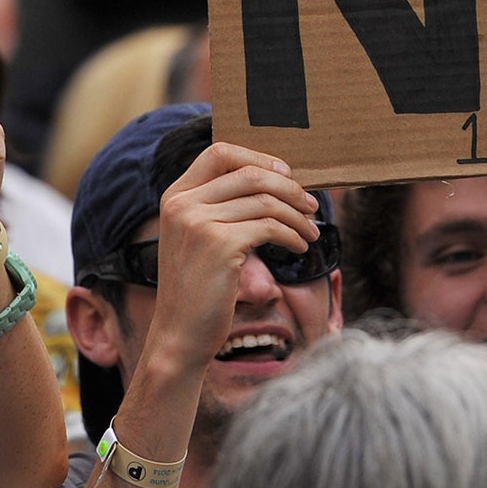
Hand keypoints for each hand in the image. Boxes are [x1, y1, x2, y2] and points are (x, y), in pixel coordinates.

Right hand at [143, 142, 319, 370]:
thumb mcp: (198, 239)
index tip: (286, 175)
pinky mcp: (220, 245)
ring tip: (310, 232)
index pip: (220, 152)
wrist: (179, 335)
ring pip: (266, 201)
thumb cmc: (198, 289)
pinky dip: (293, 235)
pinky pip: (271, 227)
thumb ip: (219, 207)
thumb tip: (273, 180)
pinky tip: (299, 248)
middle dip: (290, 188)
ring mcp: (199, 222)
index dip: (258, 158)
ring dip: (297, 216)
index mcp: (175, 196)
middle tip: (311, 205)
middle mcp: (183, 204)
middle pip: (250, 174)